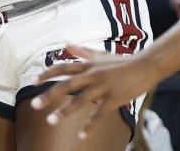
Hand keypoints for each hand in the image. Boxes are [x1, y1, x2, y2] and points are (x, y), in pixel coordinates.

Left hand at [30, 45, 156, 138]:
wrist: (145, 65)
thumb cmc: (122, 61)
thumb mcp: (101, 54)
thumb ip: (82, 51)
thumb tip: (66, 44)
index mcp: (88, 65)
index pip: (64, 68)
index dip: (48, 73)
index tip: (34, 81)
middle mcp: (93, 75)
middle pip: (67, 84)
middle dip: (50, 94)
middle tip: (34, 105)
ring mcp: (103, 87)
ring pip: (81, 100)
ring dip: (64, 111)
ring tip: (50, 121)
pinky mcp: (114, 98)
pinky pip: (100, 114)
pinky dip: (90, 125)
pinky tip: (81, 136)